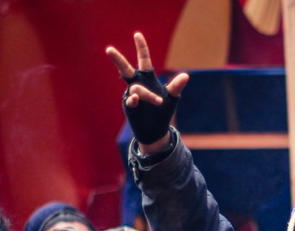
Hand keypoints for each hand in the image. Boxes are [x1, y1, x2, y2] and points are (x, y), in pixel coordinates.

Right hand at [105, 32, 188, 152]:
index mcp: (147, 78)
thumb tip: (185, 75)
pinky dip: (133, 99)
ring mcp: (132, 95)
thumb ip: (176, 86)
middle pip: (126, 69)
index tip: (137, 34)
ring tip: (159, 102)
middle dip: (118, 60)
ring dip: (147, 94)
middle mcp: (137, 84)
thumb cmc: (163, 111)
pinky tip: (136, 99)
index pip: (144, 60)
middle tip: (109, 49)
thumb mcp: (172, 97)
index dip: (141, 48)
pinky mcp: (130, 107)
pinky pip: (130, 100)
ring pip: (136, 89)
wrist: (157, 130)